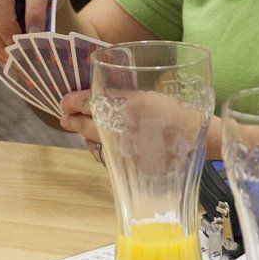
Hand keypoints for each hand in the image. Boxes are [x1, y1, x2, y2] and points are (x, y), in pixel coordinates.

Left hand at [57, 88, 218, 165]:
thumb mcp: (145, 94)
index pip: (88, 104)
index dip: (72, 102)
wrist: (195, 137)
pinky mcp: (130, 165)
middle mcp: (121, 130)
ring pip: (94, 144)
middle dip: (72, 121)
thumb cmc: (172, 110)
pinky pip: (107, 158)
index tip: (64, 102)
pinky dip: (100, 149)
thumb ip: (119, 95)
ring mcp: (125, 150)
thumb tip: (95, 96)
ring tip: (81, 130)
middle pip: (86, 126)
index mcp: (124, 108)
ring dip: (85, 136)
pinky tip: (100, 144)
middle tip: (64, 118)